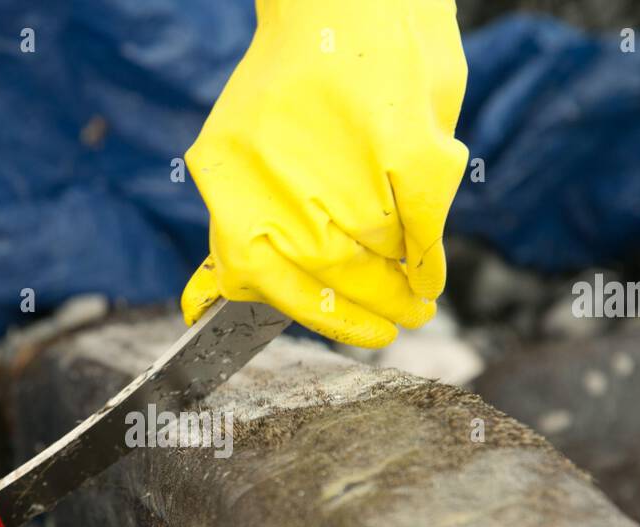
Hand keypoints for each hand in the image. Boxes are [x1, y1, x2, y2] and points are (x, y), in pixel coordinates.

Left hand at [182, 0, 468, 347]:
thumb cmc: (296, 80)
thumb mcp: (243, 150)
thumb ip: (240, 223)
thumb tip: (209, 299)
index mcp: (228, 174)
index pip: (258, 276)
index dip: (310, 316)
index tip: (342, 332)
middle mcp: (280, 171)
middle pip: (328, 271)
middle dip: (368, 308)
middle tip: (397, 323)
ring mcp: (347, 160)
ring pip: (376, 253)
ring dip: (400, 286)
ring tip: (415, 301)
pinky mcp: (407, 145)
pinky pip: (423, 223)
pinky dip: (430, 255)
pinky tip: (429, 273)